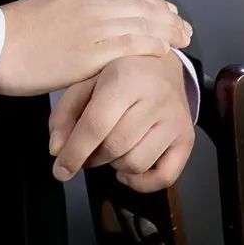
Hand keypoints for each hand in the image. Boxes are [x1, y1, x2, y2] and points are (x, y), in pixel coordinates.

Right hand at [0, 0, 191, 97]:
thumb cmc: (18, 30)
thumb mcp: (51, 8)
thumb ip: (75, 11)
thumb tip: (91, 20)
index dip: (151, 2)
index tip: (167, 9)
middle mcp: (93, 5)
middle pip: (140, 6)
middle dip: (165, 16)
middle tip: (184, 25)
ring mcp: (95, 27)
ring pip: (141, 23)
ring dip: (166, 30)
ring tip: (183, 38)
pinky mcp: (92, 52)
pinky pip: (130, 44)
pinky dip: (151, 44)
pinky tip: (164, 50)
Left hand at [47, 53, 194, 192]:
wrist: (162, 62)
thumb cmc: (120, 71)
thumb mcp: (87, 79)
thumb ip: (66, 112)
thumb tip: (57, 150)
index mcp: (126, 77)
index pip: (97, 124)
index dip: (75, 151)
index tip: (60, 169)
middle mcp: (155, 98)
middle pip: (115, 147)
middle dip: (93, 157)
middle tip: (86, 150)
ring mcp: (175, 120)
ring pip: (136, 163)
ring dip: (115, 165)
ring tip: (110, 148)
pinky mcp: (186, 139)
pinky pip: (164, 177)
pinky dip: (141, 182)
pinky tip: (127, 169)